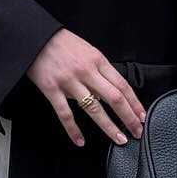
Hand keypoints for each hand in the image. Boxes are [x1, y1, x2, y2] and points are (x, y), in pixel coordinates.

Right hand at [27, 29, 145, 148]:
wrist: (35, 36)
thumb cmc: (62, 43)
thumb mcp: (87, 51)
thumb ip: (99, 71)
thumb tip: (108, 95)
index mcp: (97, 60)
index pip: (122, 85)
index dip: (134, 103)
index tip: (141, 116)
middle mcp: (86, 71)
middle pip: (114, 98)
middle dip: (128, 117)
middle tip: (136, 131)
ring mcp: (69, 81)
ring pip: (94, 109)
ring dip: (109, 126)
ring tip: (119, 139)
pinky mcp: (52, 89)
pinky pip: (65, 114)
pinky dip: (73, 130)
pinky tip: (80, 140)